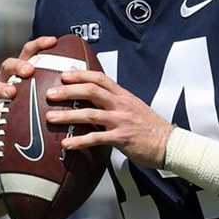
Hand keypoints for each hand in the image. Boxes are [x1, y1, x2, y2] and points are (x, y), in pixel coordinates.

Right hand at [0, 36, 58, 124]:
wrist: (10, 129)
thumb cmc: (33, 107)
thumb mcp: (46, 93)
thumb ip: (61, 85)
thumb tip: (89, 78)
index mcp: (23, 70)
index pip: (30, 51)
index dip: (40, 44)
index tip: (54, 41)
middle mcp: (7, 78)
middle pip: (9, 64)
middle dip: (18, 65)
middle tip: (29, 70)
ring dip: (2, 87)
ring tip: (12, 93)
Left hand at [44, 69, 171, 167]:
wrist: (169, 143)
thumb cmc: (149, 127)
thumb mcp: (133, 107)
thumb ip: (115, 102)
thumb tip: (94, 100)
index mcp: (123, 96)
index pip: (100, 78)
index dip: (80, 74)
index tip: (63, 74)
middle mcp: (121, 105)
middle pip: (91, 91)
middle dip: (68, 91)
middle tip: (49, 94)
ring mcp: (121, 121)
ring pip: (90, 114)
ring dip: (68, 115)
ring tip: (50, 117)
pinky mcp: (121, 138)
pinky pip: (96, 138)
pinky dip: (79, 141)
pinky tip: (67, 144)